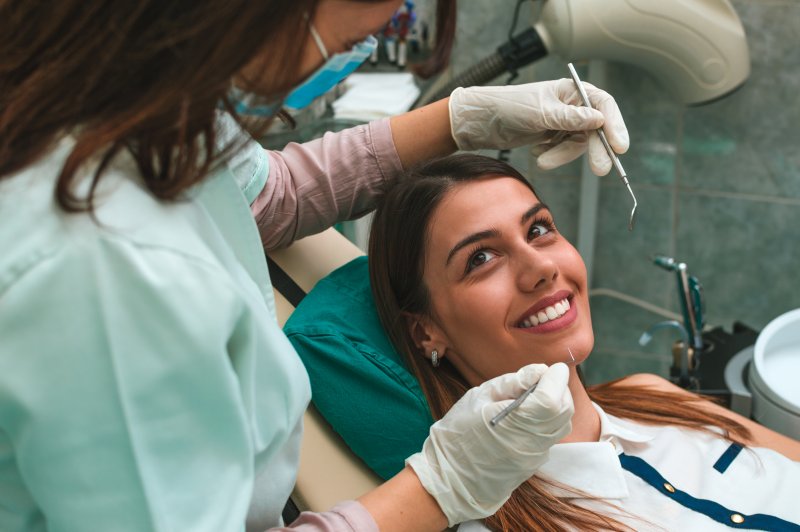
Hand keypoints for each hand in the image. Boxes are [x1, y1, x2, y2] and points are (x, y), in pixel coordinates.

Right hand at [405, 363, 572, 525]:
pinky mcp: (534, 463)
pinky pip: (551, 436)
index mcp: (513, 423)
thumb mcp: (479, 397)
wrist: (450, 476)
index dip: (556, 379)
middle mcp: (530, 442)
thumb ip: (512, 382)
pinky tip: (527, 416)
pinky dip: (548, 420)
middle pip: (564, 410)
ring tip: (534, 396)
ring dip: (556, 405)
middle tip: (542, 379)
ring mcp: (535, 456)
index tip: (551, 368)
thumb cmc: (458, 432)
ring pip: (562, 424)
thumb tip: (540, 370)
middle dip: (559, 389)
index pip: (551, 398)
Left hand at [448, 79, 628, 174]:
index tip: (620, 147)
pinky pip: (563, 151)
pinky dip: (553, 155)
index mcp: (572, 89)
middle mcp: (572, 104)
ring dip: (562, 155)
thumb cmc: (510, 107)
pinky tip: (536, 151)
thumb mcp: (541, 113)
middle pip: (596, 128)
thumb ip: (570, 118)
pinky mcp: (553, 136)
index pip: (603, 105)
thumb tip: (599, 120)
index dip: (615, 125)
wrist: (482, 121)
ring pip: (578, 144)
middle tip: (600, 170)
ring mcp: (563, 122)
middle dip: (596, 149)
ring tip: (541, 161)